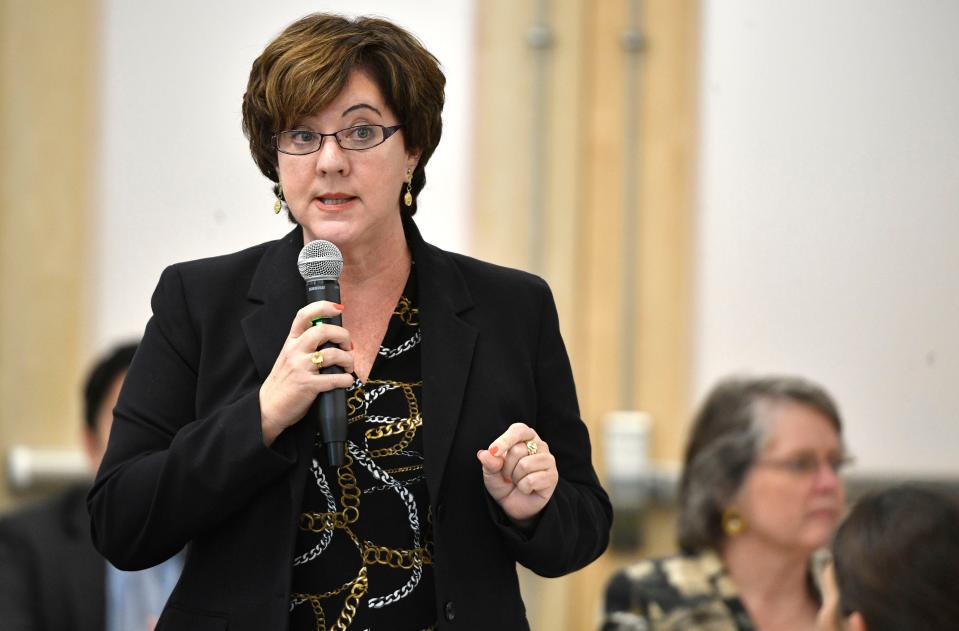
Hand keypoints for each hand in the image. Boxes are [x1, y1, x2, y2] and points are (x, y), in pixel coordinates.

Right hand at [259, 301, 353, 445]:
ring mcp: (301, 367)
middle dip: (343, 335)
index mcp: (291, 342)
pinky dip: (346, 379)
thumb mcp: (289, 358)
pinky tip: (347, 381)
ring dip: (348, 360)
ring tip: (348, 367)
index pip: (304, 315)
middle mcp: (295, 351)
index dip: (323, 307)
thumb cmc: (283, 383)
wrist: (268, 408)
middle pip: (323, 330)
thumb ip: (305, 346)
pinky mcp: (308, 385)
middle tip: (348, 346)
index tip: (338, 308)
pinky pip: (335, 379)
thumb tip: (333, 339)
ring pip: (332, 354)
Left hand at [477, 422, 558, 526]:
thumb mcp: (491, 472)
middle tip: (508, 475)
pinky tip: (527, 489)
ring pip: (525, 465)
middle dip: (507, 467)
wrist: (513, 504)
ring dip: (516, 478)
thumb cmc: (503, 481)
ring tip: (518, 481)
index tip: (493, 451)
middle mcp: (540, 445)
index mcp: (526, 437)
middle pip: (518, 450)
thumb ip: (489, 462)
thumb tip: (484, 454)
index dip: (505, 440)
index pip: (518, 430)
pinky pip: (531, 480)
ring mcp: (548, 460)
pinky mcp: (552, 477)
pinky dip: (524, 488)